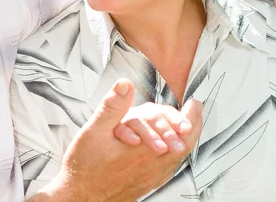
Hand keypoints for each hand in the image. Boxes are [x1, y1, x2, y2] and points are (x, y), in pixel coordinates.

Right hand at [30, 79, 202, 201]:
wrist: (81, 196)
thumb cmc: (86, 166)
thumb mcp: (94, 130)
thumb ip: (113, 107)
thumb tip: (125, 85)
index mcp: (144, 149)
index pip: (179, 131)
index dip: (189, 115)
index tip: (194, 103)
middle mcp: (153, 164)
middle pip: (184, 144)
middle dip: (189, 125)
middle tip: (191, 112)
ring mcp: (153, 176)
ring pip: (179, 157)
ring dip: (183, 139)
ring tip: (184, 126)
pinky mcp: (148, 183)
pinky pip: (170, 167)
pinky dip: (175, 153)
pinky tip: (169, 147)